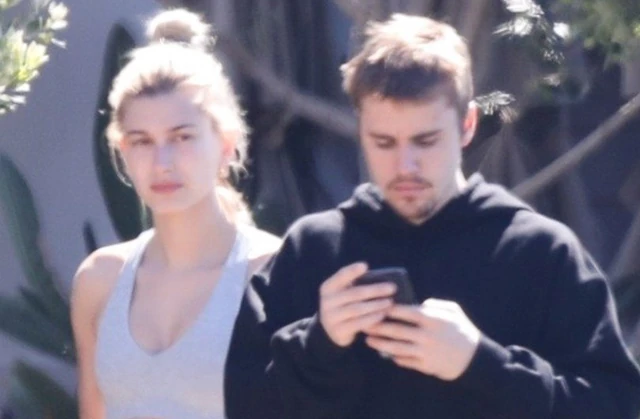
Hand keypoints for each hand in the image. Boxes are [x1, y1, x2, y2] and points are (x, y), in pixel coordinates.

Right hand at [319, 263, 396, 346]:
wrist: (332, 329)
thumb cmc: (345, 304)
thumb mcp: (345, 292)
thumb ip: (357, 284)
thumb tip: (383, 277)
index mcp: (328, 287)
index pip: (340, 276)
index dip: (351, 271)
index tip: (365, 265)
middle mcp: (327, 301)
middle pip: (353, 293)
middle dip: (375, 290)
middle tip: (392, 288)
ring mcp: (331, 317)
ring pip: (356, 309)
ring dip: (375, 305)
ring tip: (390, 302)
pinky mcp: (338, 331)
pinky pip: (357, 324)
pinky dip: (371, 318)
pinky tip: (382, 315)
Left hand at [364, 298, 480, 380]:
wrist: (475, 358)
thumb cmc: (462, 330)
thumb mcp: (453, 310)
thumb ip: (434, 304)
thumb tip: (418, 303)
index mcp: (432, 319)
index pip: (405, 312)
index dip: (389, 309)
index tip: (376, 305)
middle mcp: (426, 335)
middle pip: (396, 330)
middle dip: (378, 326)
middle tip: (364, 323)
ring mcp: (425, 351)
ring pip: (396, 347)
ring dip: (380, 343)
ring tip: (368, 340)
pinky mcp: (425, 366)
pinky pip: (405, 361)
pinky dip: (394, 357)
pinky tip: (384, 354)